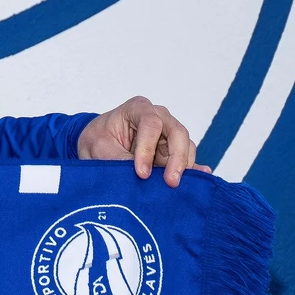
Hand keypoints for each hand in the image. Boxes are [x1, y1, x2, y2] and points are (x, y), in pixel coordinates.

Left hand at [77, 96, 208, 186]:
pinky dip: (191, 170)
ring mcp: (168, 133)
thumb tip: (143, 176)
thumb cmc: (97, 139)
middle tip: (171, 181)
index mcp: (138, 108)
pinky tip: (199, 178)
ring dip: (182, 166)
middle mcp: (158, 117)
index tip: (141, 173)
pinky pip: (186, 158)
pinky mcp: (173, 149)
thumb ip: (120, 160)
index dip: (147, 149)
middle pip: (177, 132)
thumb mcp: (100, 149)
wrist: (96, 144)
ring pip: (185, 146)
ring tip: (174, 185)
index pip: (150, 124)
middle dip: (176, 158)